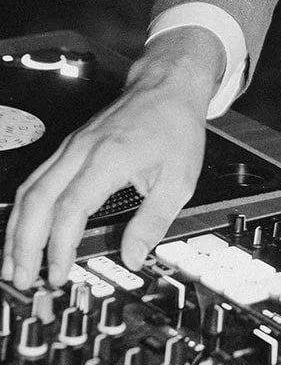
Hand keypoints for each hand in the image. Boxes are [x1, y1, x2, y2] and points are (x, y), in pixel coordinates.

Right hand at [1, 28, 220, 289]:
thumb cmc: (175, 126)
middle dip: (24, 245)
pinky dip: (24, 211)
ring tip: (12, 265)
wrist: (167, 84)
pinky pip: (36, 181)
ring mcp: (71, 147)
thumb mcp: (180, 179)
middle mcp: (81, 151)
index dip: (59, 246)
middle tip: (21, 279)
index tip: (58, 274)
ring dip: (17, 230)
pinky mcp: (69, 148)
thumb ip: (153, 221)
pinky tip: (22, 232)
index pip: (70, 209)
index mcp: (109, 158)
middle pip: (37, 201)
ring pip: (29, 191)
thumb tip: (133, 258)